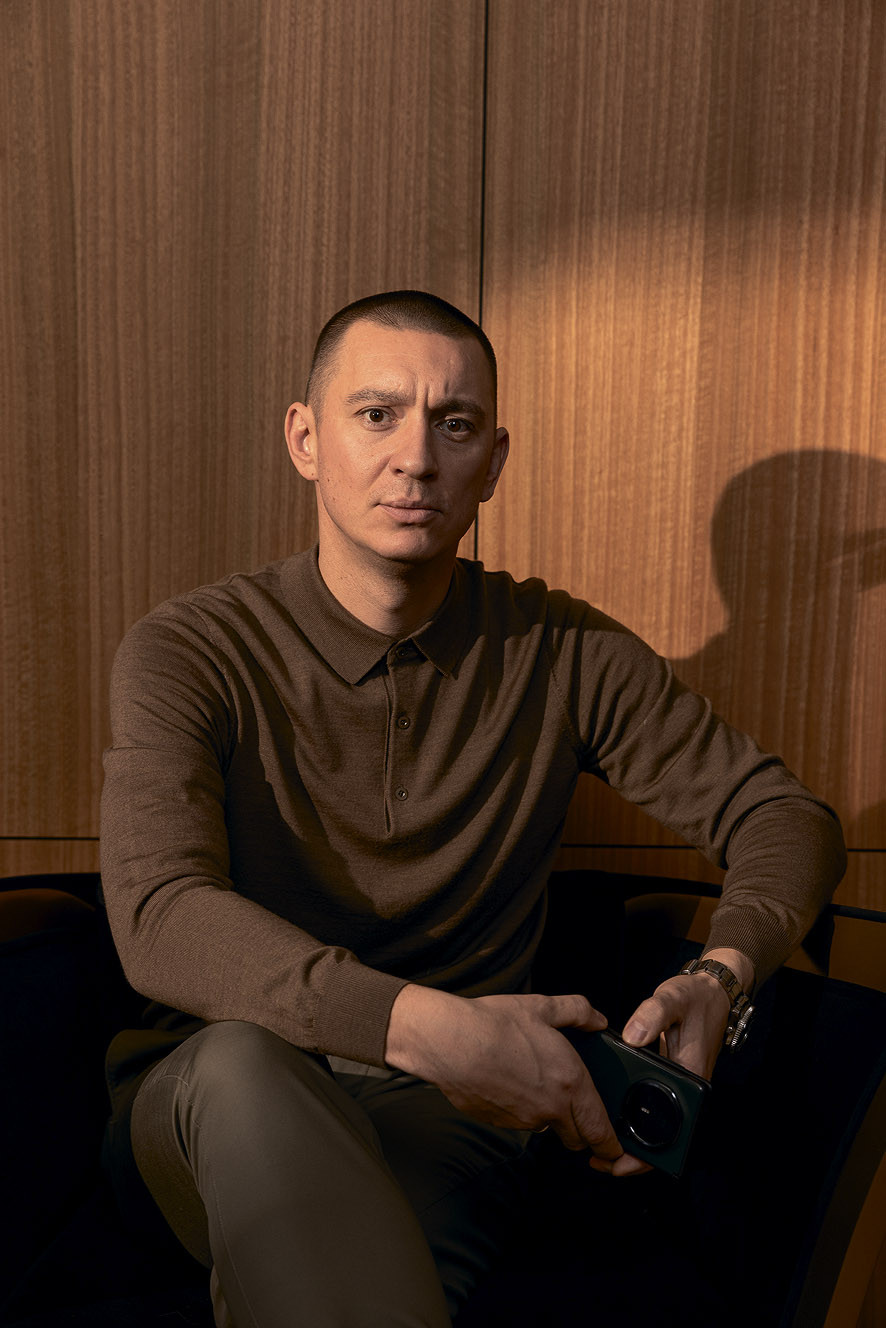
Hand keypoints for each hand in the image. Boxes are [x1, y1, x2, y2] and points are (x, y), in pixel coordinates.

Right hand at [385, 985, 623, 1163]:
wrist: (450, 1041)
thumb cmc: (494, 1024)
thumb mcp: (542, 1007)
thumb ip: (578, 1012)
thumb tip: (597, 1019)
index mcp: (570, 1083)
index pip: (600, 1131)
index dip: (612, 1147)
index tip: (615, 1150)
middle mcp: (550, 1108)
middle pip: (577, 1139)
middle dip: (583, 1132)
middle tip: (577, 1110)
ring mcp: (523, 1120)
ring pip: (546, 1128)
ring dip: (548, 1115)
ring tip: (533, 1080)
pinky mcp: (499, 1122)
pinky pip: (519, 1122)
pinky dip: (521, 1109)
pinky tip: (508, 1082)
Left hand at [589, 946, 753, 1177]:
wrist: (712, 991)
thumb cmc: (695, 997)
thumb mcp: (673, 999)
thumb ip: (653, 1014)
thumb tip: (631, 1036)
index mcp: (691, 1080)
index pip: (673, 1135)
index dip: (646, 1156)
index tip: (617, 1162)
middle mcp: (684, 1090)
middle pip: (660, 1137)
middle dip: (630, 1153)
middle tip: (595, 1158)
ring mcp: (675, 1086)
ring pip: (652, 1124)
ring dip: (627, 1136)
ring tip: (592, 1138)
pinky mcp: (666, 1078)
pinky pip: (648, 1104)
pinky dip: (628, 1111)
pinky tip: (603, 1109)